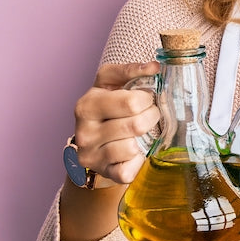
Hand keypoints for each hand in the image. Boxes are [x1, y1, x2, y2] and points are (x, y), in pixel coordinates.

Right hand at [72, 61, 160, 184]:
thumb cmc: (107, 107)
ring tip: (141, 132)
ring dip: (145, 139)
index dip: (147, 99)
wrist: (92, 140)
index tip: (146, 98)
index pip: (131, 103)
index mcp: (86, 106)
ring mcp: (92, 156)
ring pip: (133, 147)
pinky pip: (130, 169)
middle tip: (150, 114)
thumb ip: (131, 70)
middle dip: (151, 117)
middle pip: (136, 125)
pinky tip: (135, 150)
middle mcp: (84, 132)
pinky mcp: (104, 173)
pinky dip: (139, 160)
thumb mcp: (111, 83)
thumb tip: (154, 67)